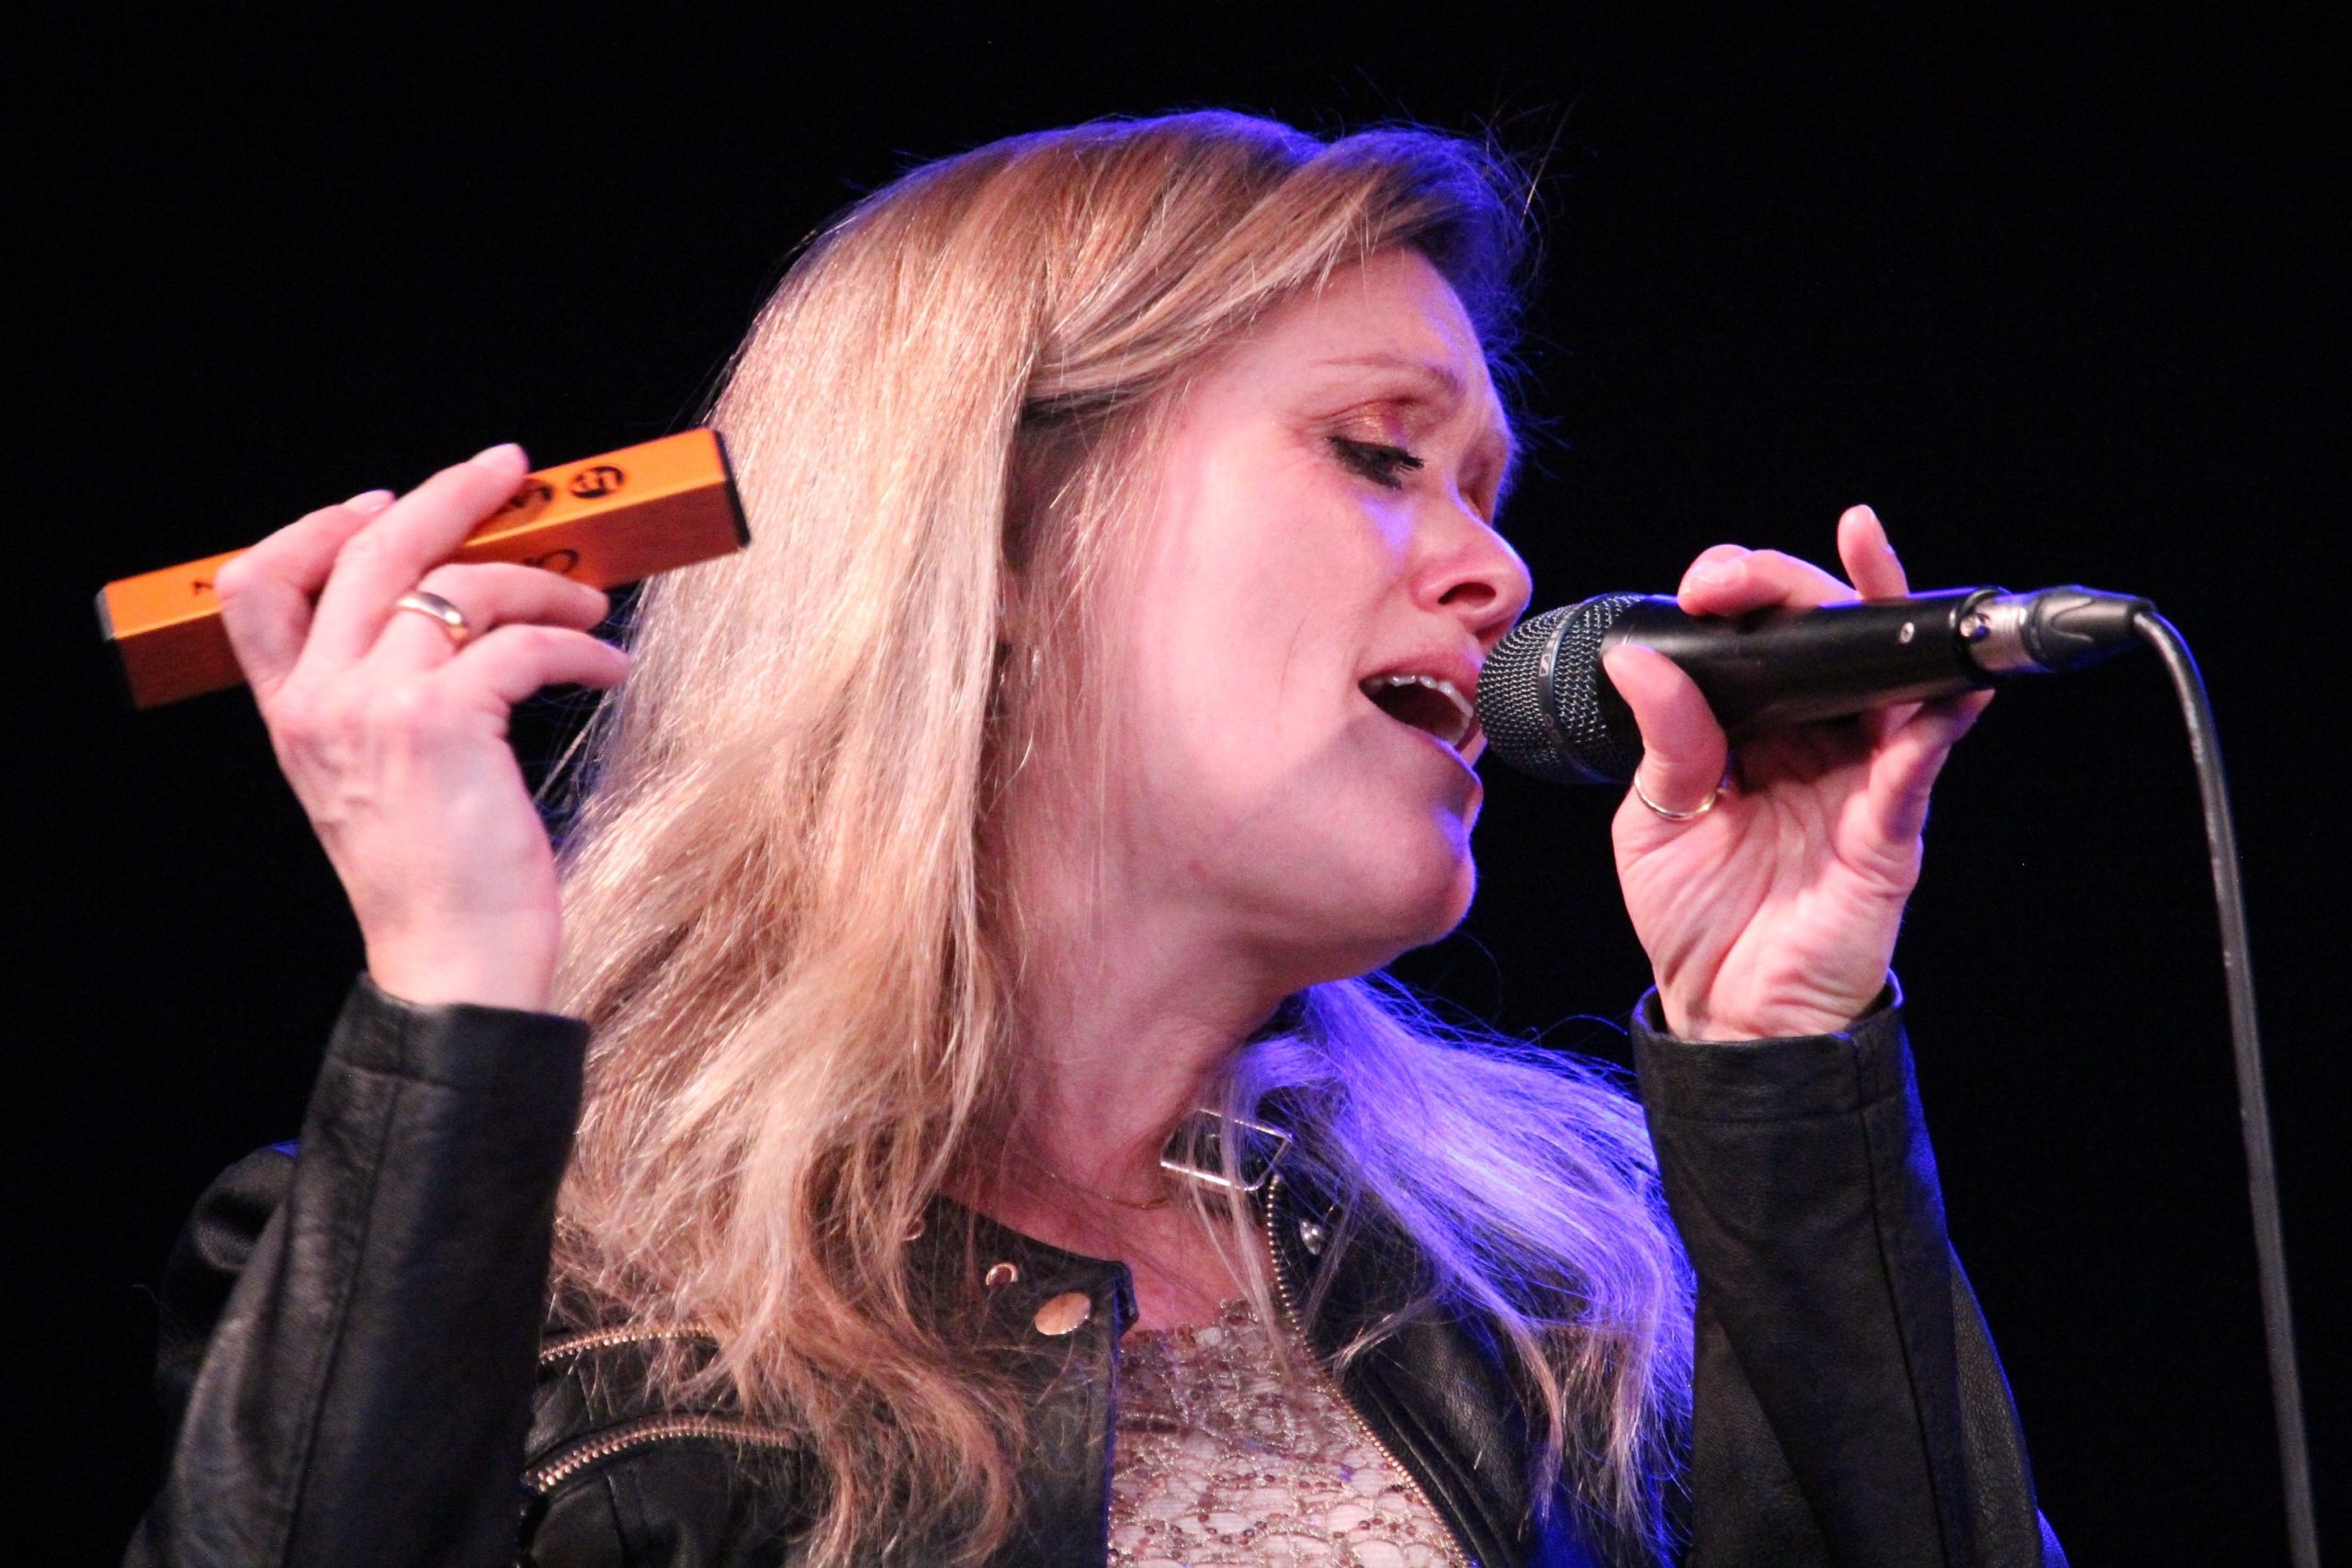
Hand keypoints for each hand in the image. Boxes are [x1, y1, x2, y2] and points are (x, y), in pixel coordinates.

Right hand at [213, 445, 628, 1010]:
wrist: (454, 964)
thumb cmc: (441, 880)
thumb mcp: (381, 782)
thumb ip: (384, 702)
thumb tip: (458, 610)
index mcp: (296, 716)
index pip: (254, 589)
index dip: (315, 527)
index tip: (387, 502)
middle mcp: (321, 703)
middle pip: (367, 551)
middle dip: (450, 495)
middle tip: (512, 472)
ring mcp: (376, 708)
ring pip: (463, 586)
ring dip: (546, 583)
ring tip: (593, 609)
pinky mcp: (444, 722)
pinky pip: (522, 641)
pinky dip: (580, 643)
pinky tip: (610, 665)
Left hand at [1602, 507, 1991, 1040]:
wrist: (1728, 1014)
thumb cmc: (1696, 921)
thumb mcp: (1655, 822)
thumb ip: (1664, 742)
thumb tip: (1640, 658)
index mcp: (1754, 733)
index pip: (1760, 642)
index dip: (1740, 595)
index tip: (1702, 586)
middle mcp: (1815, 742)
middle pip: (1829, 638)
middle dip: (1793, 585)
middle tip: (1739, 576)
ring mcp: (1860, 778)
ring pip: (1888, 677)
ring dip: (1880, 614)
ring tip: (1862, 555)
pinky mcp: (1890, 828)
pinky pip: (1920, 762)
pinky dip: (1936, 718)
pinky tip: (1939, 684)